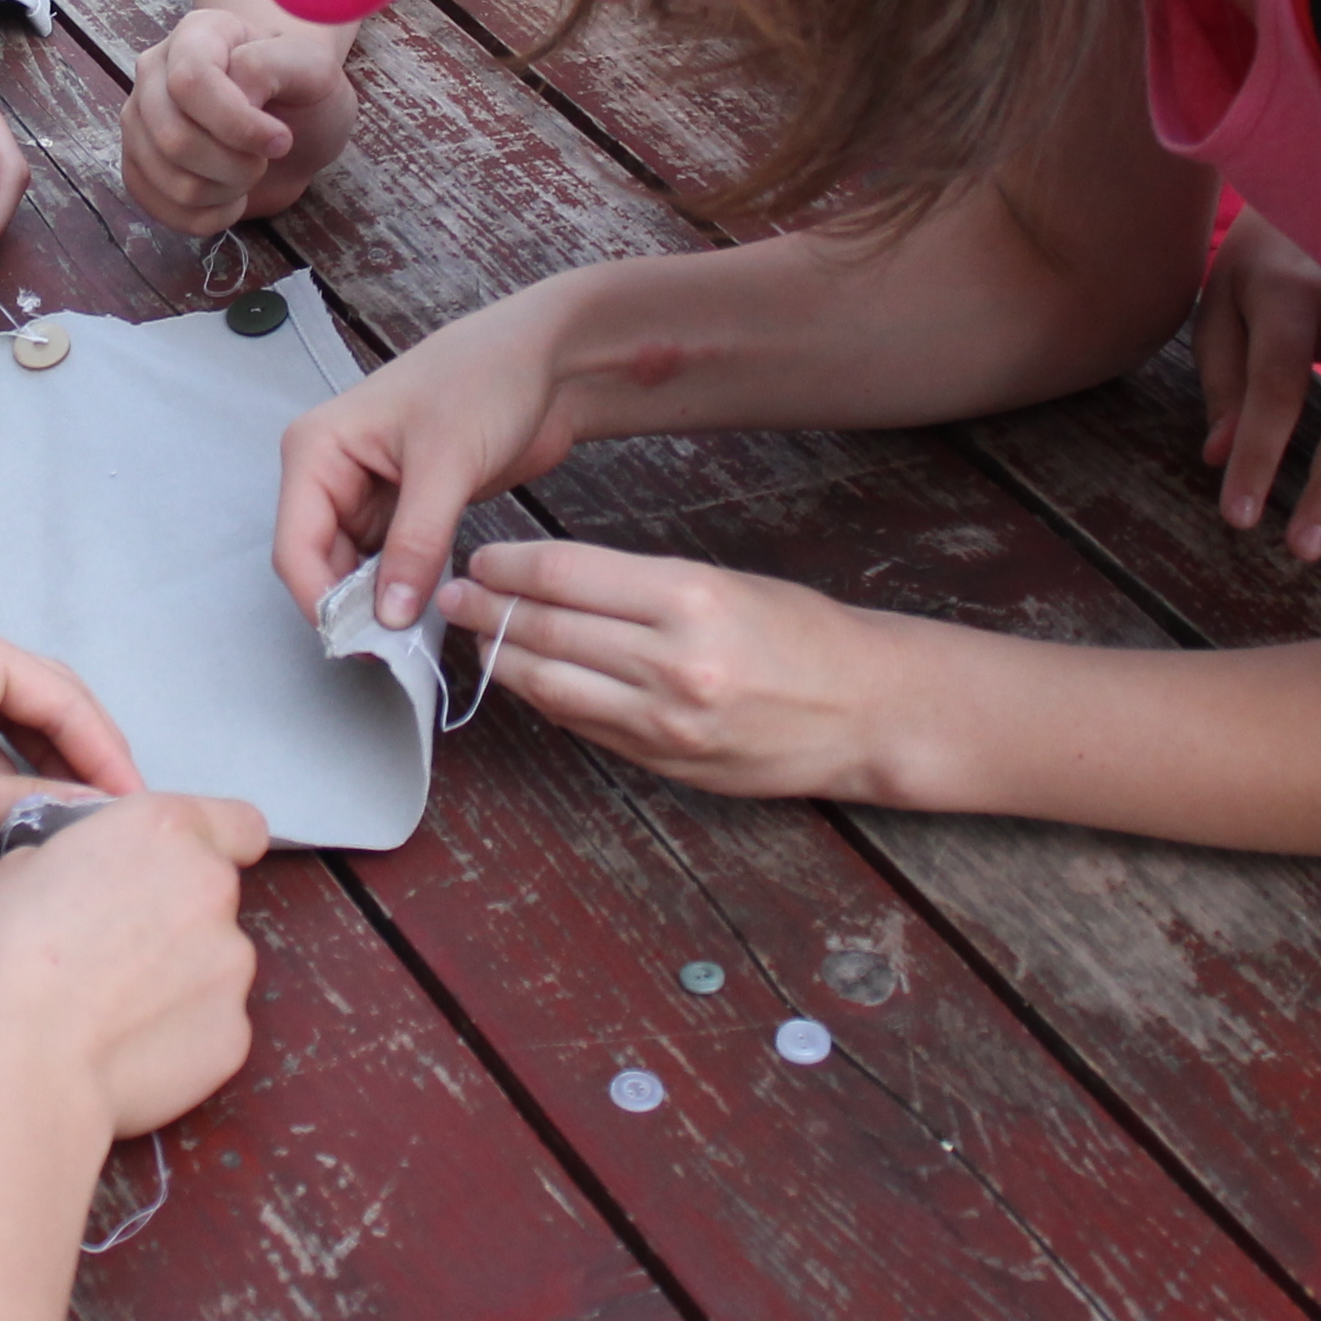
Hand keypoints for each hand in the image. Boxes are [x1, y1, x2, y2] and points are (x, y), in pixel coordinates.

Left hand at [0, 614, 143, 899]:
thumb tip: (98, 815)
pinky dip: (7, 788)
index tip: (138, 804)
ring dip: (48, 777)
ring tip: (87, 827)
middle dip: (84, 759)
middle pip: (42, 705)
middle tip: (123, 818)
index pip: (61, 692)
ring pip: (12, 734)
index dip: (105, 750)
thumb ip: (29, 803)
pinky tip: (31, 827)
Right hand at [0, 793, 266, 1141]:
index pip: (238, 822)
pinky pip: (211, 1022)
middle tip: (114, 947)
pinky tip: (125, 1048)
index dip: (212, 842)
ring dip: (178, 974)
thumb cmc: (2, 960)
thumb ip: (76, 861)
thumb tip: (84, 879)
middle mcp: (212, 889)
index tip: (179, 867)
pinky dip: (178, 1031)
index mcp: (162, 831)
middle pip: (214, 894)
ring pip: (215, 961)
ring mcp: (233, 966)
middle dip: (176, 914)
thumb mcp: (18, 873)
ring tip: (112, 1008)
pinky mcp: (234, 1036)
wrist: (20, 1067)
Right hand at [122, 8, 359, 236]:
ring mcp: (139, 121)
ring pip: (169, 180)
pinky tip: (230, 197)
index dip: (237, 124)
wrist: (293, 125)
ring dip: (224, 192)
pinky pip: (160, 208)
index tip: (281, 142)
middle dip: (235, 165)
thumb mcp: (312, 67)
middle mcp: (153, 72)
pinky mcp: (137, 166)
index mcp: (196, 34)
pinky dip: (207, 216)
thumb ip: (273, 65)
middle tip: (266, 158)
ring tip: (248, 174)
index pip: (190, 82)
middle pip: (174, 138)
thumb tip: (235, 95)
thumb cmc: (301, 91)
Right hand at [270, 291, 577, 630]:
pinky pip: (390, 563)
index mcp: (317, 449)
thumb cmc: (486, 381)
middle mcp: (331, 472)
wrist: (546, 360)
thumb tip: (387, 616)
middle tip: (397, 649)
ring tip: (418, 633)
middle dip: (354, 607)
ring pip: (355, 570)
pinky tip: (430, 606)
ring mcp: (367, 492)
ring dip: (381, 603)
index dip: (323, 601)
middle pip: (320, 564)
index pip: (296, 546)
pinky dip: (406, 588)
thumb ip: (414, 543)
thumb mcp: (447, 463)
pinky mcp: (404, 508)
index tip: (365, 644)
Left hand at [436, 540, 880, 800]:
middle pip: (547, 630)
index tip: (482, 559)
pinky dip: (546, 699)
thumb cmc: (802, 635)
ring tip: (477, 639)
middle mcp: (672, 660)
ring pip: (550, 685)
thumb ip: (639, 587)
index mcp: (690, 597)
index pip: (566, 574)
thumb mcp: (725, 583)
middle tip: (454, 597)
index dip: (510, 566)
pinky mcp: (664, 761)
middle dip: (488, 611)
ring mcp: (665, 720)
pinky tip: (527, 679)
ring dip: (502, 660)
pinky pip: (584, 724)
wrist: (866, 710)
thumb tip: (553, 582)